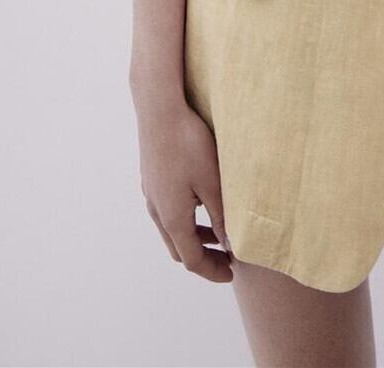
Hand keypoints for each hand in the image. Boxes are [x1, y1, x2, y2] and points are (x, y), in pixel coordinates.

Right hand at [136, 99, 233, 281]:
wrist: (160, 111)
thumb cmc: (189, 144)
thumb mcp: (212, 183)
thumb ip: (221, 217)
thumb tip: (230, 245)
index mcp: (172, 219)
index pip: (192, 260)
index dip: (213, 271)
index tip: (232, 273)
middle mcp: (157, 212)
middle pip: (179, 249)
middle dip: (203, 257)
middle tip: (228, 257)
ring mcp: (152, 195)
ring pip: (171, 230)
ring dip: (194, 237)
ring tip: (219, 232)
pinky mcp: (152, 180)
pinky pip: (167, 212)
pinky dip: (185, 220)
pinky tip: (200, 202)